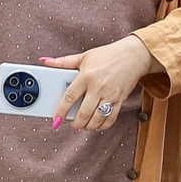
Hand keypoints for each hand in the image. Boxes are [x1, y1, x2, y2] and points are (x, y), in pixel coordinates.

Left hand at [40, 34, 155, 130]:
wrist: (134, 55)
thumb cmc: (108, 55)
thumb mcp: (84, 56)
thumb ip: (64, 62)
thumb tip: (46, 61)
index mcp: (86, 76)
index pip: (69, 97)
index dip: (61, 111)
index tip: (56, 120)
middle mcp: (98, 87)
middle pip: (84, 113)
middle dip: (76, 123)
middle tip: (73, 124)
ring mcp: (110, 95)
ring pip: (97, 118)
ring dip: (88, 126)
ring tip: (84, 125)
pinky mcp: (120, 100)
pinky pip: (111, 118)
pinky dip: (103, 125)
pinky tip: (97, 124)